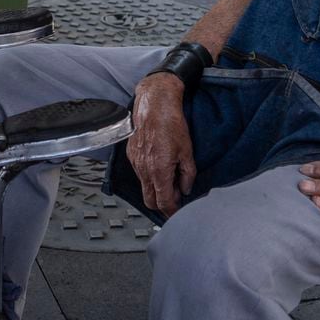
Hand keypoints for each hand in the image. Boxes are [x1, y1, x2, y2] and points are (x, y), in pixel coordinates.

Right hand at [126, 74, 195, 217]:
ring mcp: (135, 162)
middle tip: (175, 201)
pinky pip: (139, 173)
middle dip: (162, 205)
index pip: (164, 202)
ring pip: (144, 187)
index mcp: (159, 171)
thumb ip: (187, 174)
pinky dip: (149, 177)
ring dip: (156, 189)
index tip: (178, 215)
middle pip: (150, 201)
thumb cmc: (171, 123)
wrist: (154, 104)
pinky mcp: (131, 155)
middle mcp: (144, 170)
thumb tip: (186, 189)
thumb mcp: (187, 151)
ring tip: (170, 179)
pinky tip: (159, 167)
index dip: (172, 212)